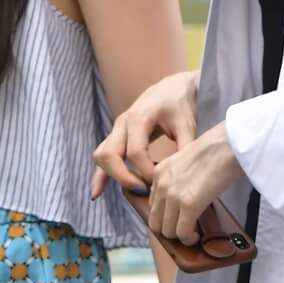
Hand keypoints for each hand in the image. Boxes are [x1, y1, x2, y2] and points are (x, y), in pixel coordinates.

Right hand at [93, 69, 198, 199]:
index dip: (147, 172)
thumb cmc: (183, 105)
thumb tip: (185, 176)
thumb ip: (185, 147)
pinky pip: (104, 157)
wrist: (175, 87)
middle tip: (146, 191)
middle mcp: (122, 123)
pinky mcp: (118, 136)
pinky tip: (96, 194)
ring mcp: (117, 130)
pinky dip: (100, 175)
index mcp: (139, 118)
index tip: (163, 182)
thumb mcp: (187, 124)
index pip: (135, 153)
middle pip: (108, 155)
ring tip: (135, 192)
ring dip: (112, 176)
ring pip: (101, 156)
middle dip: (124, 178)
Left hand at [145, 127, 243, 246]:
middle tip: (184, 232)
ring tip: (192, 235)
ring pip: (166, 230)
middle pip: (155, 221)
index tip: (176, 220)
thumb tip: (190, 195)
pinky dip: (188, 239)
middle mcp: (161, 184)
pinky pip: (182, 232)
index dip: (165, 216)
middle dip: (169, 230)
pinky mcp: (189, 204)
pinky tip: (196, 236)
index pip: (153, 204)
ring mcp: (173, 195)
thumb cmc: (218, 149)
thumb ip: (182, 177)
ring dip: (179, 237)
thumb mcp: (189, 160)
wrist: (229, 144)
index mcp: (160, 172)